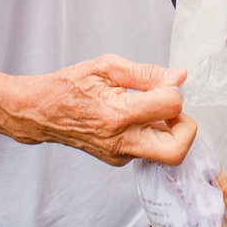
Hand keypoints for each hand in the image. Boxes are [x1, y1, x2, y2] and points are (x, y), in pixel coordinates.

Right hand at [13, 54, 196, 166]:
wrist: (41, 111)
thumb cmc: (70, 86)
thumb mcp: (108, 67)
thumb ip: (148, 73)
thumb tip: (179, 78)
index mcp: (117, 114)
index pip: (171, 106)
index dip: (175, 91)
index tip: (166, 84)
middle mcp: (120, 141)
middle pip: (177, 151)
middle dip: (186, 128)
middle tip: (172, 109)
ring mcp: (119, 155)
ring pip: (166, 154)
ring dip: (171, 131)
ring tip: (152, 109)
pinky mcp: (118, 160)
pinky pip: (150, 150)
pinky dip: (155, 134)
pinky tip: (138, 116)